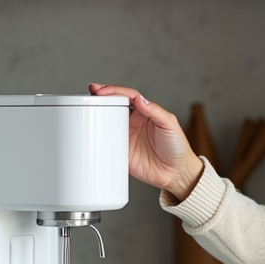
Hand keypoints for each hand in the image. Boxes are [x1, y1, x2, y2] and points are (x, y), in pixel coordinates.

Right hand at [88, 83, 204, 199]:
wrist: (177, 173)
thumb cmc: (177, 147)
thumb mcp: (170, 125)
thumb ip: (155, 111)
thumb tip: (140, 99)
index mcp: (145, 112)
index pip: (127, 97)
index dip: (114, 91)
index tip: (103, 90)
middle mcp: (134, 122)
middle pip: (114, 106)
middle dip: (101, 98)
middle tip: (90, 94)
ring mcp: (126, 136)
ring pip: (108, 122)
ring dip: (97, 115)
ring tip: (87, 108)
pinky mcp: (122, 152)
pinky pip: (107, 143)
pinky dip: (98, 138)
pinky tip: (91, 133)